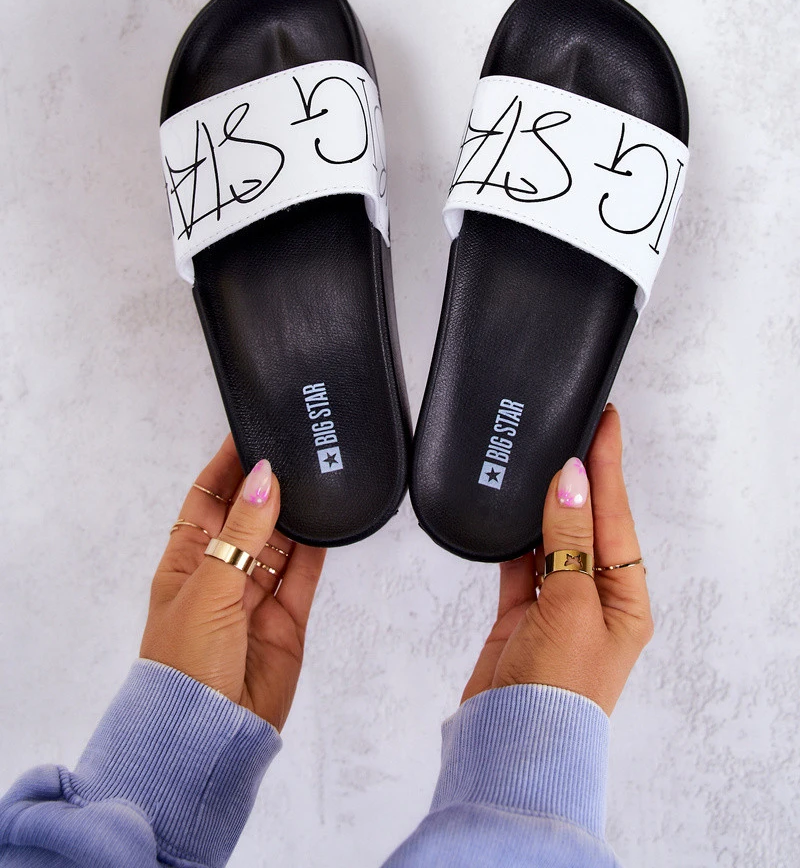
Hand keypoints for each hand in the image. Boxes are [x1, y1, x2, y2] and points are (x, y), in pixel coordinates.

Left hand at [140, 436, 324, 730]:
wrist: (209, 735)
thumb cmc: (184, 663)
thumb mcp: (209, 587)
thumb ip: (243, 532)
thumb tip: (265, 476)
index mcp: (187, 560)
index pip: (209, 497)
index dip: (228, 465)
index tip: (251, 429)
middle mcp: (222, 572)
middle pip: (249, 514)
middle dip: (269, 483)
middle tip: (296, 446)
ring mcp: (256, 595)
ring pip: (281, 540)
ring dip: (296, 511)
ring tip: (317, 473)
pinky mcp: (287, 619)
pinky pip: (304, 573)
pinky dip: (318, 547)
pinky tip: (329, 517)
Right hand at [462, 404, 652, 715]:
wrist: (514, 745)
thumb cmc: (560, 691)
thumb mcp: (572, 605)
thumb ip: (569, 539)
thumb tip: (572, 479)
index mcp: (627, 599)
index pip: (617, 515)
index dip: (608, 465)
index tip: (604, 420)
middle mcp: (596, 598)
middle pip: (588, 522)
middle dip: (579, 477)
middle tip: (572, 426)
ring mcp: (558, 605)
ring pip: (552, 537)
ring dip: (545, 503)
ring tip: (539, 457)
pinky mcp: (522, 614)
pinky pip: (520, 562)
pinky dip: (514, 536)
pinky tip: (510, 509)